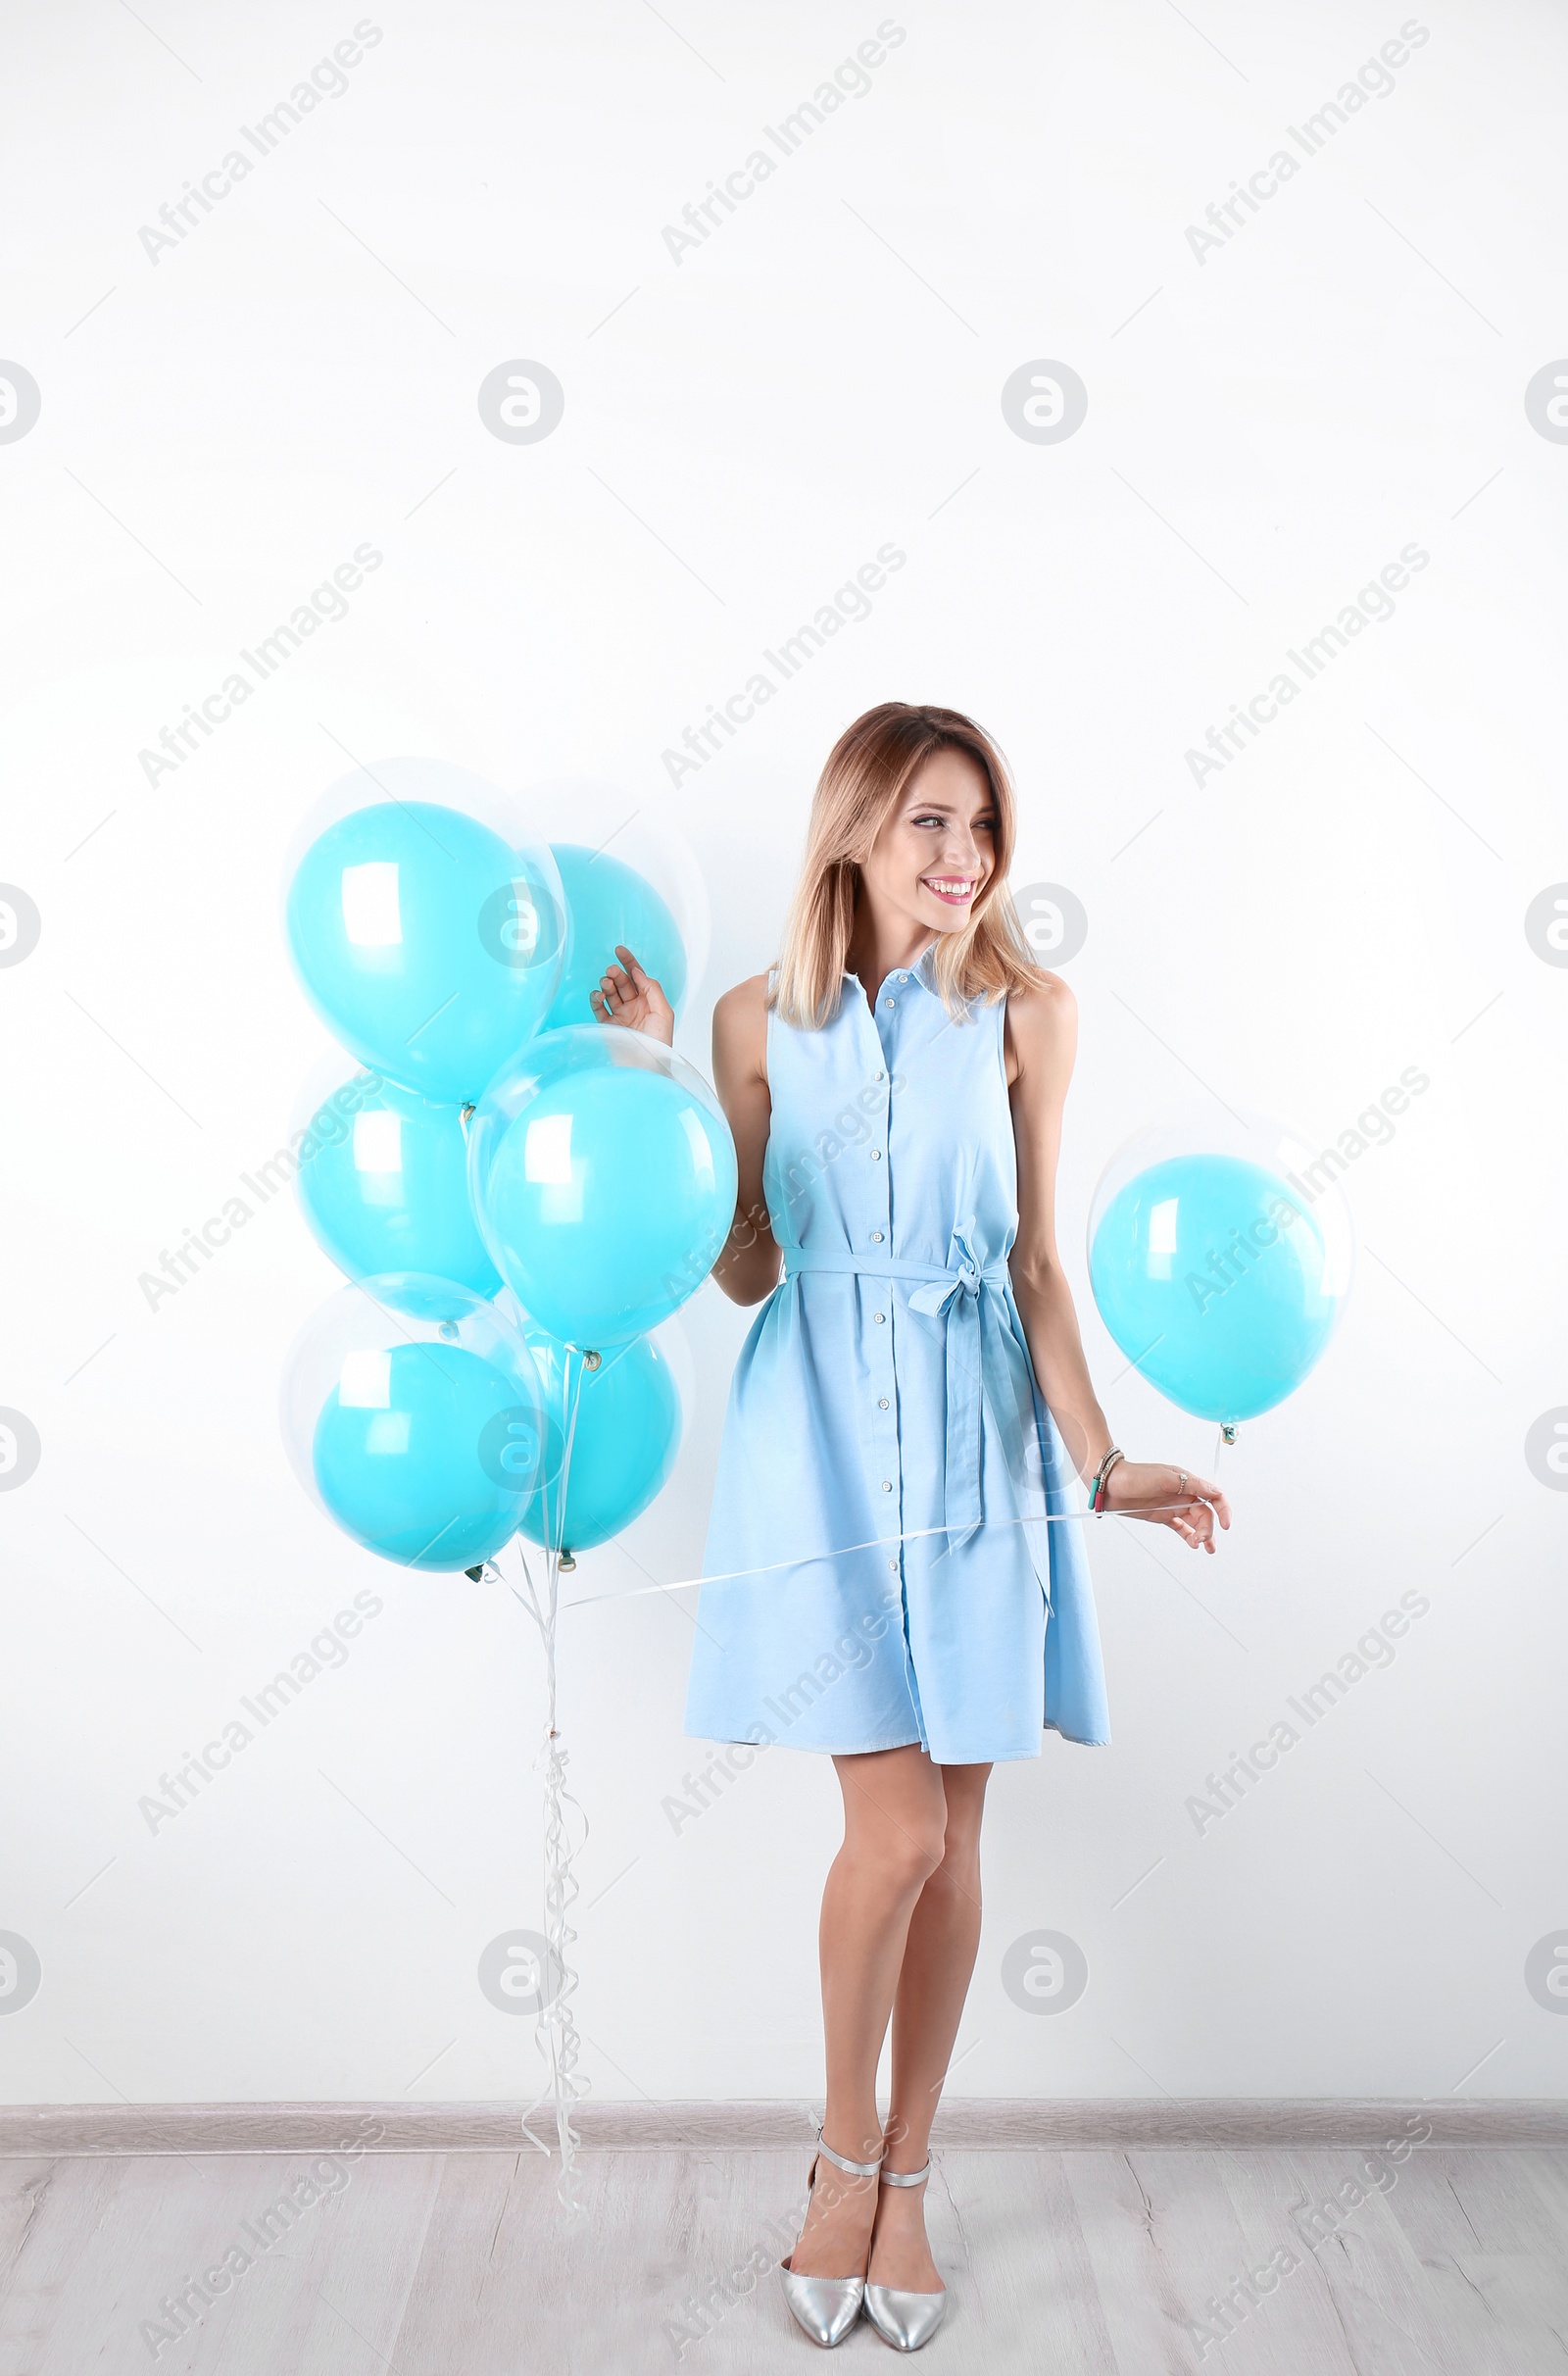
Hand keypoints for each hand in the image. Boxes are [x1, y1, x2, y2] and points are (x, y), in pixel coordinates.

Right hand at [590, 944, 673, 1045]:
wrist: (645, 1068)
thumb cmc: (659, 1044)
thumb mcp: (664, 1013)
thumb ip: (652, 989)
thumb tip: (637, 972)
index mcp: (650, 1002)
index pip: (638, 977)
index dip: (629, 962)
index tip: (619, 950)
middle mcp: (635, 1007)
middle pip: (623, 983)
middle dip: (616, 973)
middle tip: (612, 972)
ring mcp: (620, 1016)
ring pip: (610, 992)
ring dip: (607, 984)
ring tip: (607, 984)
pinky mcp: (607, 1025)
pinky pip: (598, 1007)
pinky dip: (596, 998)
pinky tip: (599, 996)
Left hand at [1098, 1460, 1229, 1552]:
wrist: (1109, 1484)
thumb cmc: (1134, 1476)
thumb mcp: (1163, 1477)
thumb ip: (1190, 1484)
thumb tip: (1215, 1491)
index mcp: (1186, 1482)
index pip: (1213, 1496)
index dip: (1223, 1510)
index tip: (1225, 1525)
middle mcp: (1182, 1494)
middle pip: (1205, 1514)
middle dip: (1208, 1528)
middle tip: (1201, 1540)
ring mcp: (1172, 1506)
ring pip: (1195, 1523)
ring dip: (1202, 1535)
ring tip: (1203, 1547)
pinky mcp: (1162, 1516)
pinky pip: (1181, 1527)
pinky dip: (1188, 1536)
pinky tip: (1193, 1544)